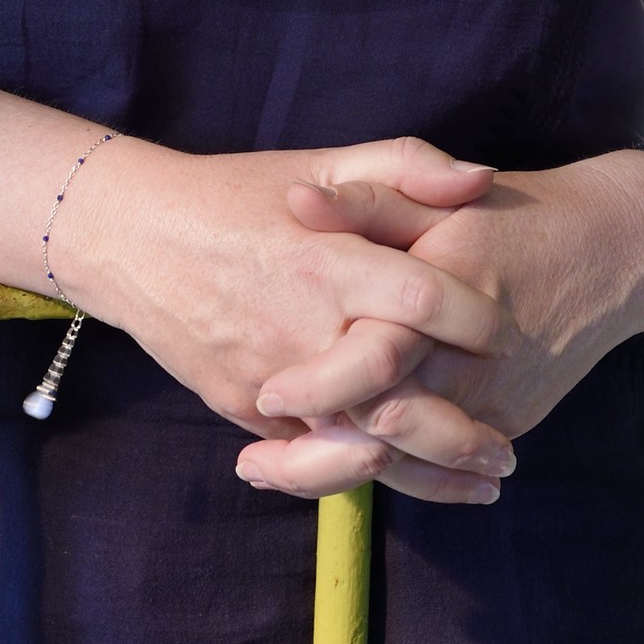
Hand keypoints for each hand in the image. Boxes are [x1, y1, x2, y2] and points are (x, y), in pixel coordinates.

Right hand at [59, 132, 515, 450]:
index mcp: (327, 260)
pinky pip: (313, 456)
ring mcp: (271, 380)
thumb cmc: (237, 193)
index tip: (507, 332)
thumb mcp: (320, 161)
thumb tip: (482, 178)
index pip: (422, 301)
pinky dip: (363, 473)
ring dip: (428, 475)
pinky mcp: (246, 411)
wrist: (133, 237)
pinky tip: (412, 479)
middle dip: (463, 433)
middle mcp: (302, 329)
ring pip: (360, 450)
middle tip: (510, 450)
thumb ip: (405, 165)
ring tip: (481, 481)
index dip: (475, 319)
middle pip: (400, 399)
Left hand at [233, 151, 643, 501]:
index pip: (377, 356)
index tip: (265, 393)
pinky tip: (337, 468)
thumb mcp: (435, 194)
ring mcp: (494, 400)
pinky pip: (439, 463)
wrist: (607, 254)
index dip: (319, 383)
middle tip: (253, 461)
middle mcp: (473, 358)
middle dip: (316, 451)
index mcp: (446, 289)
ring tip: (274, 470)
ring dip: (341, 471)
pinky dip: (388, 473)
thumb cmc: (511, 215)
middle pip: (388, 423)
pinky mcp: (505, 423)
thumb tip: (294, 200)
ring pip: (411, 458)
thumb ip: (366, 197)